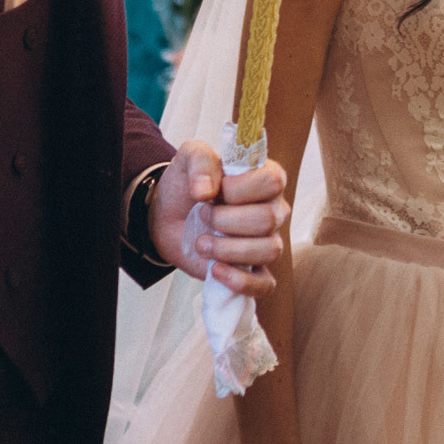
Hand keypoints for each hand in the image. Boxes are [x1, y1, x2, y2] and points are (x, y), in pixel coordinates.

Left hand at [148, 141, 288, 296]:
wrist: (168, 216)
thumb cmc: (187, 185)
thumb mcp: (188, 158)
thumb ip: (200, 161)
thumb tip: (206, 191)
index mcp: (266, 178)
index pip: (272, 182)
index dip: (238, 189)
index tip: (214, 191)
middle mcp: (274, 210)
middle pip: (267, 220)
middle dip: (225, 220)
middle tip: (202, 215)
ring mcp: (267, 243)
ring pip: (268, 251)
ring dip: (227, 249)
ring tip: (201, 243)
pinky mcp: (254, 271)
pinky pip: (265, 285)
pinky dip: (240, 281)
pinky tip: (215, 270)